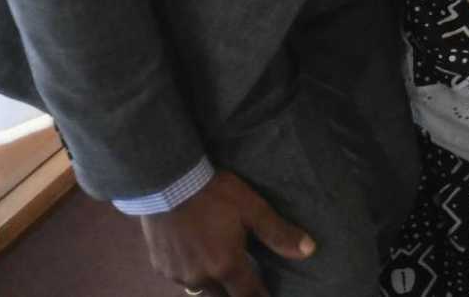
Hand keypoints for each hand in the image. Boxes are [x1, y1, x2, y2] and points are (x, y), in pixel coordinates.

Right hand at [140, 169, 314, 296]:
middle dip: (235, 290)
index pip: (247, 295)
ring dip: (212, 282)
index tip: (266, 294)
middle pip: (223, 295)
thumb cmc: (214, 194)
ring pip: (200, 289)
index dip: (260, 296)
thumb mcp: (252, 209)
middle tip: (245, 277)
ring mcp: (176, 274)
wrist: (167, 183)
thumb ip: (278, 233)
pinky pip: (180, 278)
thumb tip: (309, 250)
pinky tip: (195, 256)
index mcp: (225, 266)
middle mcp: (200, 278)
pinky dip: (191, 272)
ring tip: (221, 267)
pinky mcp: (159, 266)